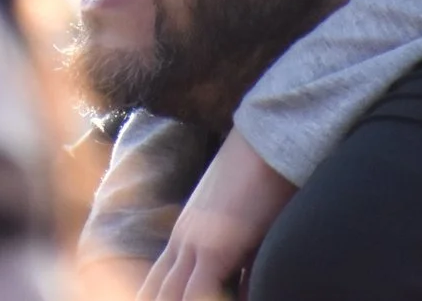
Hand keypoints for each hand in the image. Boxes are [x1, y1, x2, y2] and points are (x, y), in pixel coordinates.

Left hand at [140, 130, 294, 300]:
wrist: (270, 138)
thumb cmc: (266, 177)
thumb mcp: (246, 226)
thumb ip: (240, 261)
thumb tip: (243, 290)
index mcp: (185, 233)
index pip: (157, 281)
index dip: (151, 297)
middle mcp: (182, 240)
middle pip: (156, 290)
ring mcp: (194, 243)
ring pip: (168, 295)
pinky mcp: (214, 247)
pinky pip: (197, 293)